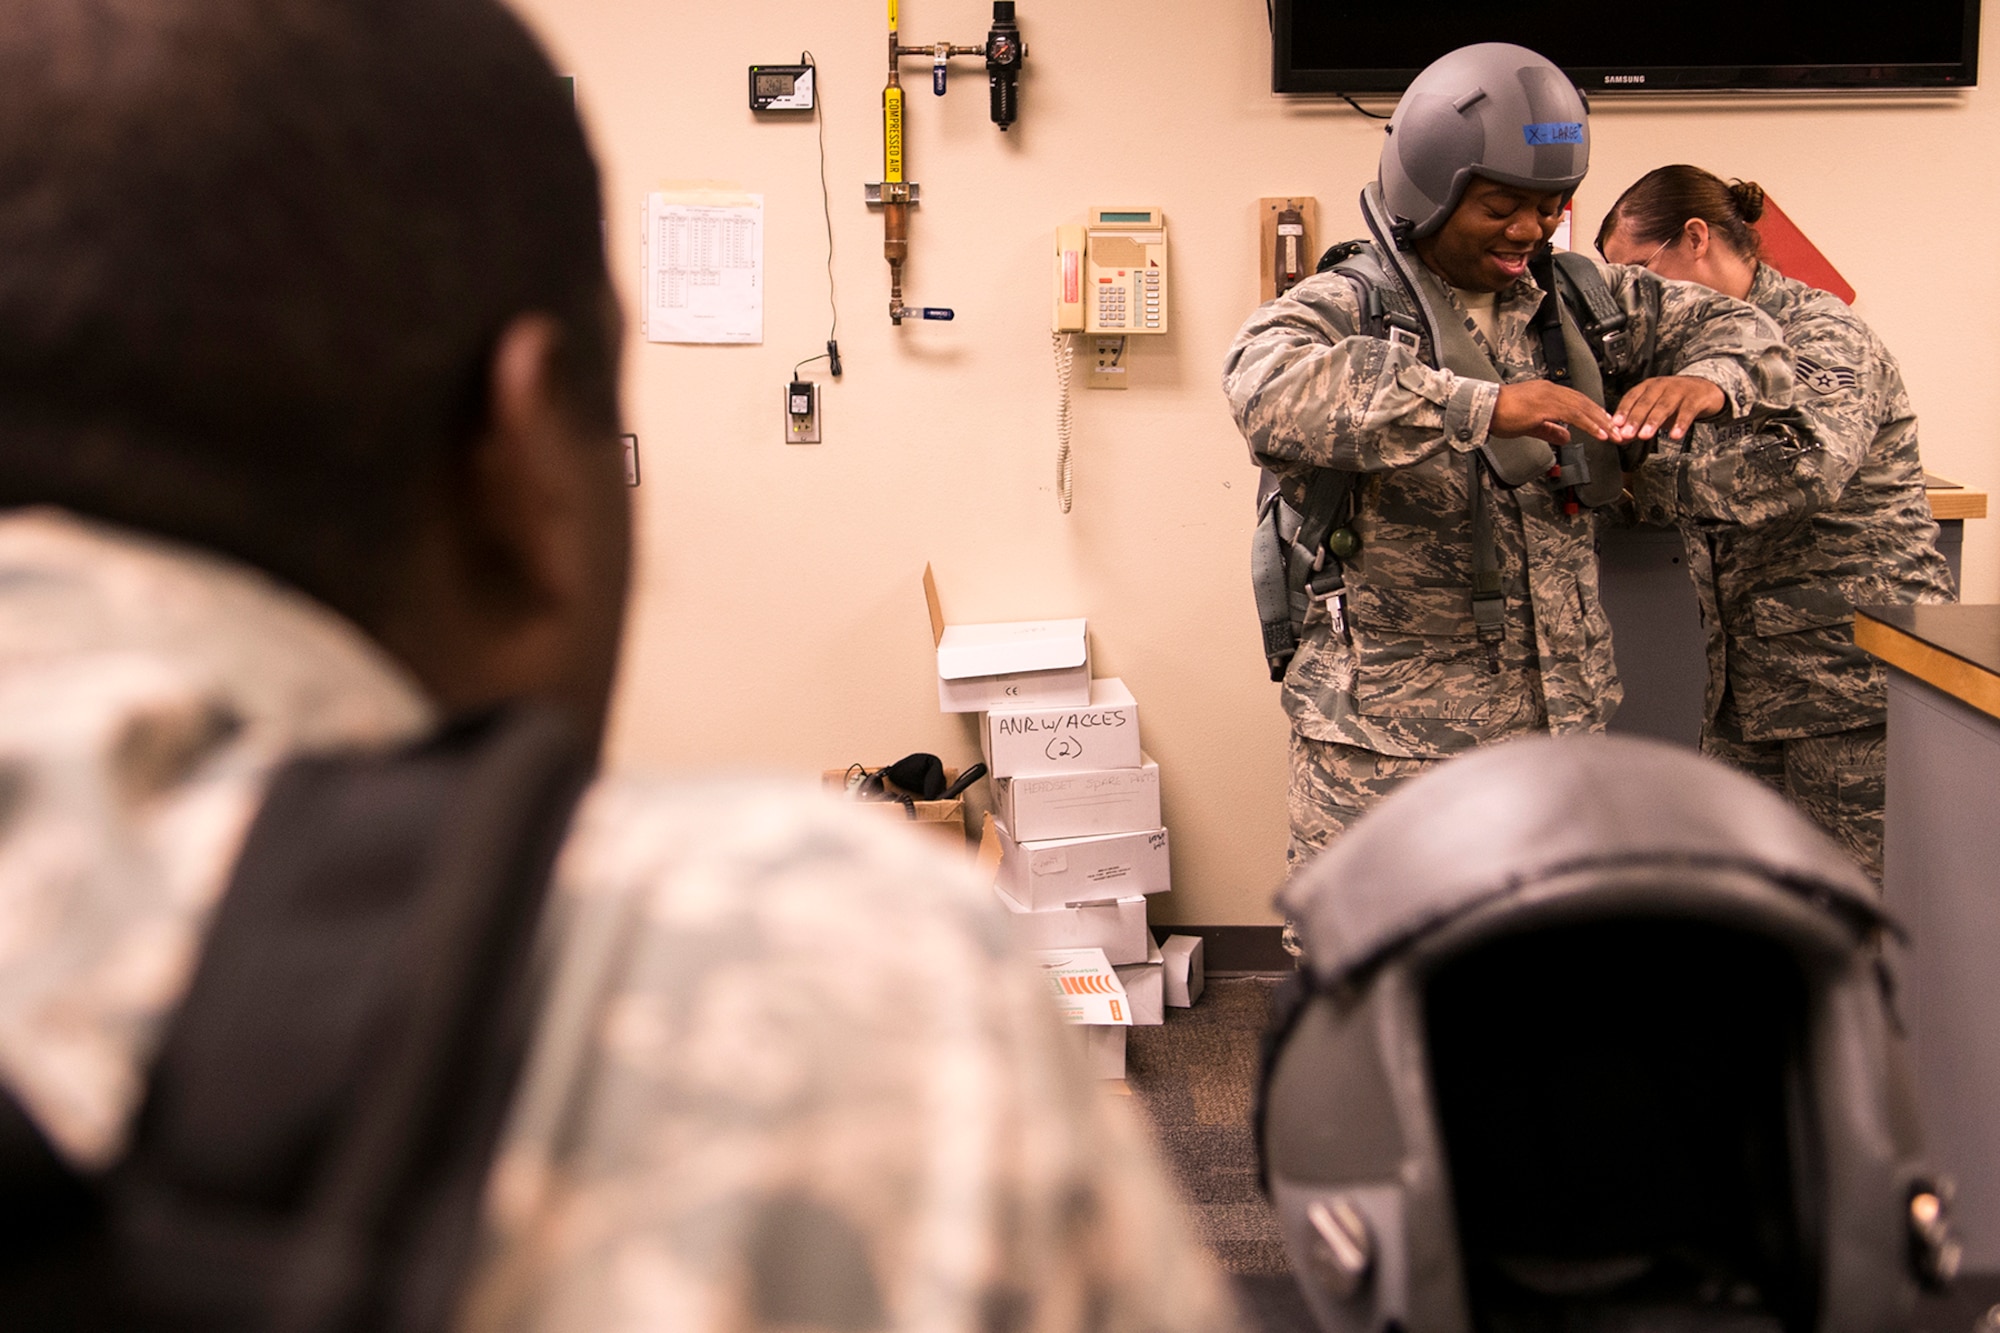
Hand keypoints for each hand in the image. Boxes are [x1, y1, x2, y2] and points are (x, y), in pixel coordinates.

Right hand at [1490, 380, 1614, 445]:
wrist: (1484, 409)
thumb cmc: (1500, 415)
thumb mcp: (1530, 425)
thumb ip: (1549, 430)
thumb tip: (1566, 436)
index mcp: (1546, 391)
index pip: (1576, 400)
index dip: (1592, 411)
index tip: (1605, 422)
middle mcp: (1550, 390)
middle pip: (1584, 402)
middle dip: (1602, 417)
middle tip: (1616, 430)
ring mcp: (1548, 396)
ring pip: (1583, 408)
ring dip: (1600, 422)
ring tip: (1613, 434)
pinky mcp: (1545, 406)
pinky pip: (1574, 415)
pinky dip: (1589, 425)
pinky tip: (1599, 433)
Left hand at [1611, 376, 1725, 442]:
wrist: (1705, 389)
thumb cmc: (1674, 401)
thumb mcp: (1654, 410)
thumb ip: (1637, 424)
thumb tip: (1619, 439)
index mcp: (1647, 387)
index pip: (1632, 397)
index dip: (1623, 410)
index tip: (1614, 425)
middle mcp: (1661, 386)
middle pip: (1646, 402)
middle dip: (1635, 419)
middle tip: (1626, 434)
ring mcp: (1679, 390)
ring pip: (1664, 406)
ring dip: (1653, 421)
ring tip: (1645, 436)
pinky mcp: (1696, 397)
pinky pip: (1687, 411)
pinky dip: (1680, 424)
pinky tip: (1674, 436)